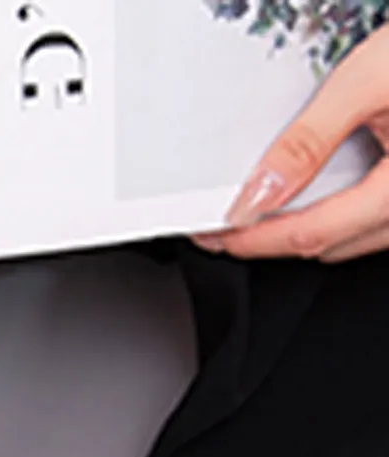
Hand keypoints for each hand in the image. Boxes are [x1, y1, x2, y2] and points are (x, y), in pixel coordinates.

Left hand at [192, 24, 388, 262]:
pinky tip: (312, 192)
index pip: (309, 235)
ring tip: (259, 209)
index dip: (253, 240)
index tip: (214, 233)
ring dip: (303, 229)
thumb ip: (308, 142)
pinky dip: (336, 212)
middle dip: (270, 239)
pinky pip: (372, 220)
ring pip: (349, 238)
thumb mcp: (369, 80)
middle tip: (223, 224)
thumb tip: (257, 195)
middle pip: (326, 245)